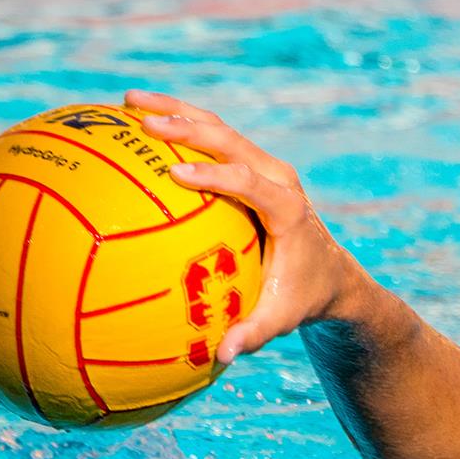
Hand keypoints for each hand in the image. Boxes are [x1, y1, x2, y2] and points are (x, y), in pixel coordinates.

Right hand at [124, 89, 368, 364]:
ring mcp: (267, 168)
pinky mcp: (253, 166)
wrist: (332, 275)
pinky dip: (180, 125)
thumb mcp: (283, 318)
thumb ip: (255, 333)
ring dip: (177, 111)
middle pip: (231, 141)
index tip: (176, 172)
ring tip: (127, 102)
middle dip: (187, 126)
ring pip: (220, 129)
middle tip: (142, 120)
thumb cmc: (302, 297)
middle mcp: (278, 179)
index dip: (215, 175)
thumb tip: (223, 356)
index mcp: (286, 209)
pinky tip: (136, 121)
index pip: (249, 183)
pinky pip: (214, 139)